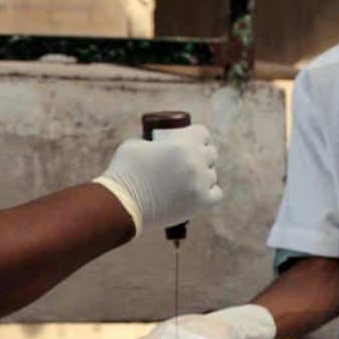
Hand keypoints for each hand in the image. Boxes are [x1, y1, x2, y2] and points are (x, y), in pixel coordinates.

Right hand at [92, 124, 221, 233]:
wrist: (122, 204)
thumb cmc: (125, 172)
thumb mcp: (137, 144)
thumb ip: (155, 141)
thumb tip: (162, 143)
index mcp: (183, 145)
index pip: (203, 133)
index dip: (198, 136)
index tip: (193, 140)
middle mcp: (196, 163)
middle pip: (211, 154)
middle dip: (202, 154)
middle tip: (191, 160)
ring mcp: (200, 184)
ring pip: (212, 175)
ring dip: (204, 174)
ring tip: (190, 178)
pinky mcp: (201, 204)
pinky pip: (216, 194)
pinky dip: (209, 192)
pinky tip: (200, 191)